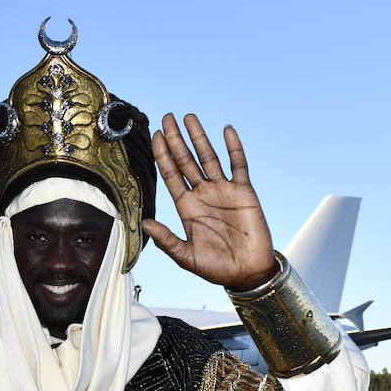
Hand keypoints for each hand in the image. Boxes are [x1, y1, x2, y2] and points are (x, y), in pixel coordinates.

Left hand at [140, 113, 277, 291]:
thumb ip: (166, 240)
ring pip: (209, 157)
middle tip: (167, 117)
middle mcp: (203, 194)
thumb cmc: (216, 268)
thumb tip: (144, 223)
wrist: (247, 273)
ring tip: (189, 117)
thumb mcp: (186, 257)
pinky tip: (226, 130)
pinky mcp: (244, 192)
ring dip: (199, 137)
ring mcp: (223, 191)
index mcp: (187, 207)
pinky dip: (233, 147)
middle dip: (176, 139)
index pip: (171, 174)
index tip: (155, 135)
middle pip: (186, 160)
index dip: (162, 155)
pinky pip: (238, 165)